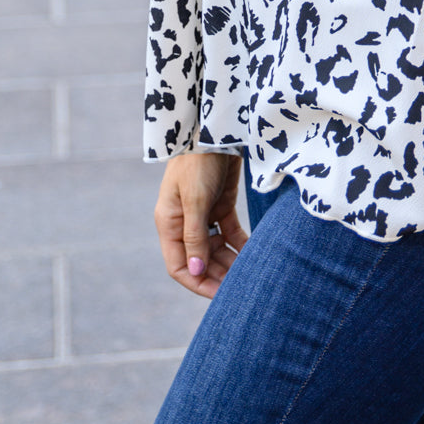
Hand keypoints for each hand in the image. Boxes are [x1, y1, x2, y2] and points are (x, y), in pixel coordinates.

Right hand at [154, 152, 248, 298]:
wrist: (213, 128)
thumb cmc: (198, 161)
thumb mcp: (195, 200)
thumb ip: (195, 236)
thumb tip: (196, 271)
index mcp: (169, 224)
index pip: (179, 266)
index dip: (198, 282)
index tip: (220, 295)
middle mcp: (184, 223)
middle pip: (200, 260)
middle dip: (219, 275)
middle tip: (242, 290)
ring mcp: (203, 214)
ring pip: (217, 248)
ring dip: (231, 262)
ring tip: (251, 275)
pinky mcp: (221, 204)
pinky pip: (230, 233)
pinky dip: (240, 244)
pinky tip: (254, 253)